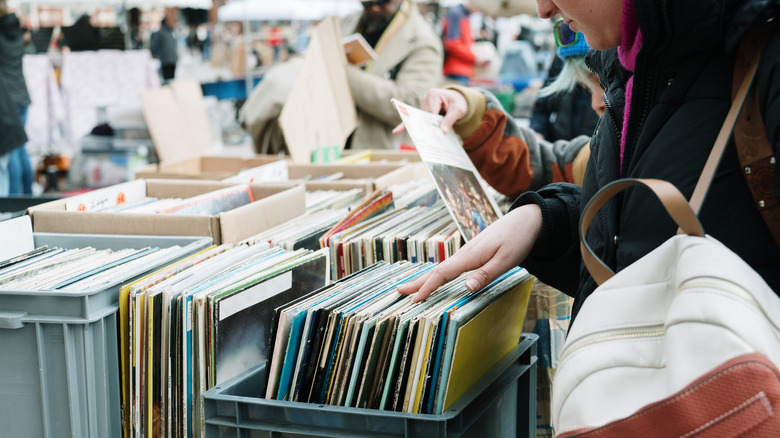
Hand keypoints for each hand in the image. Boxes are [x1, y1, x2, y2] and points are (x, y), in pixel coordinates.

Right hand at [392, 88, 468, 135]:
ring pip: (421, 120)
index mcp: (434, 95)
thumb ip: (450, 120)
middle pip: (424, 117)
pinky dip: (406, 125)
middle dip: (426, 128)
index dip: (432, 124)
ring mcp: (423, 104)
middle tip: (423, 141)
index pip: (430, 113)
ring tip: (420, 141)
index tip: (433, 135)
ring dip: (424, 128)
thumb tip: (442, 131)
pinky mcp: (422, 110)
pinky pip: (415, 118)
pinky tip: (396, 131)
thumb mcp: (458, 111)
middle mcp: (426, 98)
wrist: (460, 99)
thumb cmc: (459, 103)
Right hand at [397, 204, 542, 301]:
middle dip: (417, 282)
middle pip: (436, 270)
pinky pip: (450, 265)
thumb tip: (466, 288)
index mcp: (469, 256)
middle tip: (399, 291)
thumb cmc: (517, 239)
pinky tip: (437, 278)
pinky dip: (438, 274)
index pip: (442, 274)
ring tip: (412, 288)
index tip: (414, 300)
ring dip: (425, 278)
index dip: (427, 287)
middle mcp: (464, 253)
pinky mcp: (473, 252)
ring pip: (442, 268)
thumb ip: (485, 275)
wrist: (527, 219)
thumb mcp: (505, 261)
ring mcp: (467, 252)